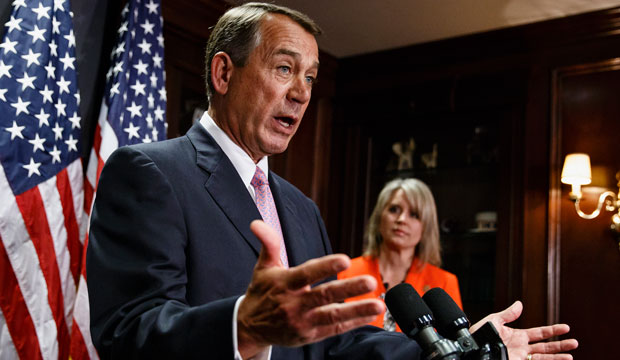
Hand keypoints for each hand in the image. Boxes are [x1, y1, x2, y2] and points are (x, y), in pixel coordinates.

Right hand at [237, 220, 383, 357]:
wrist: (250, 327)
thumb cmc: (262, 292)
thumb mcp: (263, 267)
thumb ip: (269, 243)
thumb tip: (257, 223)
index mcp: (285, 284)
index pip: (307, 274)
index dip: (325, 266)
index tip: (344, 259)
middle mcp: (295, 304)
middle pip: (325, 295)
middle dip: (349, 288)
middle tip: (371, 281)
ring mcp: (304, 321)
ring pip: (333, 316)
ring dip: (358, 310)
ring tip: (379, 304)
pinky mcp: (311, 335)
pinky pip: (335, 328)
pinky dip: (354, 322)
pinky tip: (370, 314)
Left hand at [470, 301, 577, 359]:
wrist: (470, 348)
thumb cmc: (479, 334)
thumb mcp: (494, 321)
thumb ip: (508, 314)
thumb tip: (520, 303)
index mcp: (518, 335)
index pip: (540, 333)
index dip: (553, 331)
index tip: (566, 328)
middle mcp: (522, 347)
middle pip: (545, 347)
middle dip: (560, 345)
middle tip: (575, 343)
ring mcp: (520, 357)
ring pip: (542, 358)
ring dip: (556, 357)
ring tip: (570, 356)